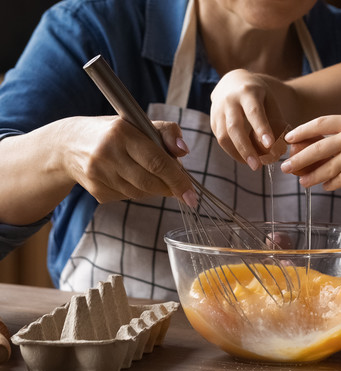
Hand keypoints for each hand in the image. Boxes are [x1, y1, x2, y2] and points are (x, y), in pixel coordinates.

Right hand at [59, 116, 195, 205]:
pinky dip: (137, 191)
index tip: (192, 195)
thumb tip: (183, 152)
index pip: (157, 162)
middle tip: (179, 187)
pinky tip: (129, 177)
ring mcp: (99, 175)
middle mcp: (107, 154)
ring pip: (140, 193)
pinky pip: (128, 197)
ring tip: (150, 174)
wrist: (68, 145)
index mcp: (121, 133)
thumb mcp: (138, 123)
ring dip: (154, 188)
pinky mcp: (96, 191)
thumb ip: (166, 132)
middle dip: (169, 187)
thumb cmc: (113, 133)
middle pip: (150, 182)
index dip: (178, 181)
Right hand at [210, 69, 288, 169]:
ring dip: (238, 154)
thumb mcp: (270, 100)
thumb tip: (282, 146)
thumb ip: (276, 121)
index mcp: (247, 92)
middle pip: (234, 127)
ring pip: (224, 137)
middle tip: (257, 166)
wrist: (232, 82)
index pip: (254, 112)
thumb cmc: (257, 94)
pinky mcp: (213, 122)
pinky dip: (233, 152)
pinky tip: (246, 158)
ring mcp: (218, 111)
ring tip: (253, 165)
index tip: (270, 145)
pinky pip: (221, 140)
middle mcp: (229, 100)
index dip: (261, 129)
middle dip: (246, 149)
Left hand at [280, 114, 340, 190]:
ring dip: (310, 176)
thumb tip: (317, 152)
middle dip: (297, 159)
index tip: (289, 139)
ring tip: (301, 181)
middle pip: (315, 148)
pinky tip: (324, 186)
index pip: (319, 123)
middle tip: (285, 167)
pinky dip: (328, 184)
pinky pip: (336, 180)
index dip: (301, 132)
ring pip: (323, 168)